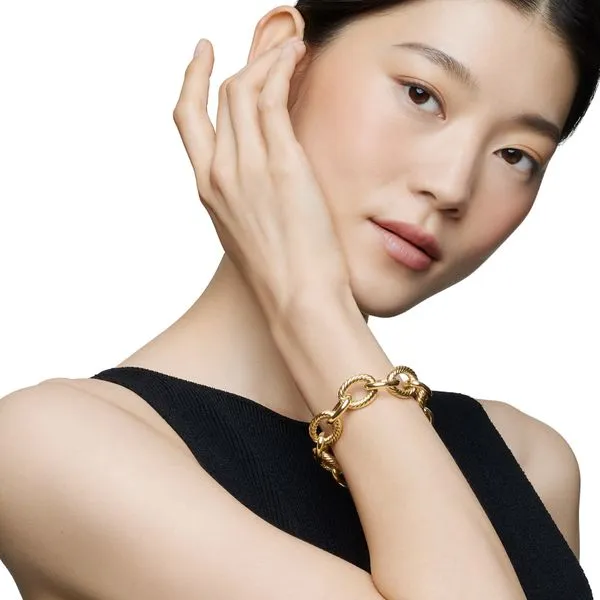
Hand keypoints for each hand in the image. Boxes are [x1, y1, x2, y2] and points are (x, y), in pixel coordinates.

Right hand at [173, 38, 350, 318]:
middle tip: (272, 45)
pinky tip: (298, 55)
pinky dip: (282, 68)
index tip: (203, 55)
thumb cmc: (280, 275)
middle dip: (246, 61)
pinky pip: (273, 98)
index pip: (188, 118)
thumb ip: (246, 195)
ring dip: (269, 58)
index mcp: (208, 189)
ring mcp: (246, 167)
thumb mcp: (249, 231)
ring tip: (293, 46)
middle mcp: (219, 173)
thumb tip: (262, 172)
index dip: (193, 79)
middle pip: (221, 95)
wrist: (296, 300)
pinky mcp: (280, 165)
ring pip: (245, 89)